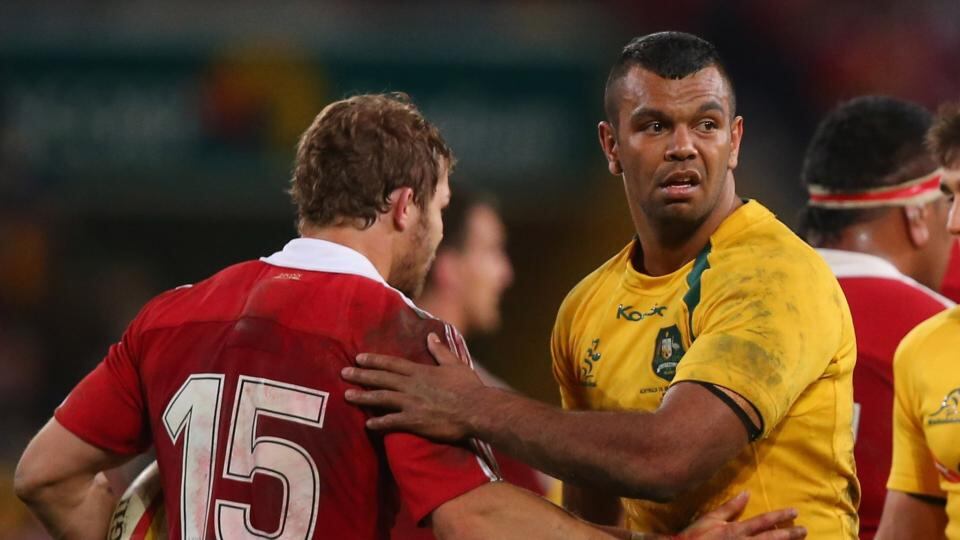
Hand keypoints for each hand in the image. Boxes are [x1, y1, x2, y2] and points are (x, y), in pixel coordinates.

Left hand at [341, 333, 490, 440]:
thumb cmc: (469, 387)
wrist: (477, 409)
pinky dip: (379, 423)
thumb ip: (439, 351)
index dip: (374, 360)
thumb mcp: (454, 364)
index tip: (359, 358)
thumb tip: (430, 336)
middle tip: (343, 373)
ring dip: (363, 397)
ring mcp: (411, 403)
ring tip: (347, 396)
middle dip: (361, 376)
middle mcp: (412, 385)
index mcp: (420, 372)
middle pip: (381, 379)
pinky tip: (368, 425)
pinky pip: (392, 422)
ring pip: (381, 398)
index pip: (392, 364)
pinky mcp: (415, 421)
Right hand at [674, 492, 804, 539]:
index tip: (795, 512)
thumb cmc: (695, 536)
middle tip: (805, 530)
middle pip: (772, 539)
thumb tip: (746, 493)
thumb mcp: (710, 518)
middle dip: (789, 534)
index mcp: (736, 530)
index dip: (780, 516)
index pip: (763, 521)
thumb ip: (730, 507)